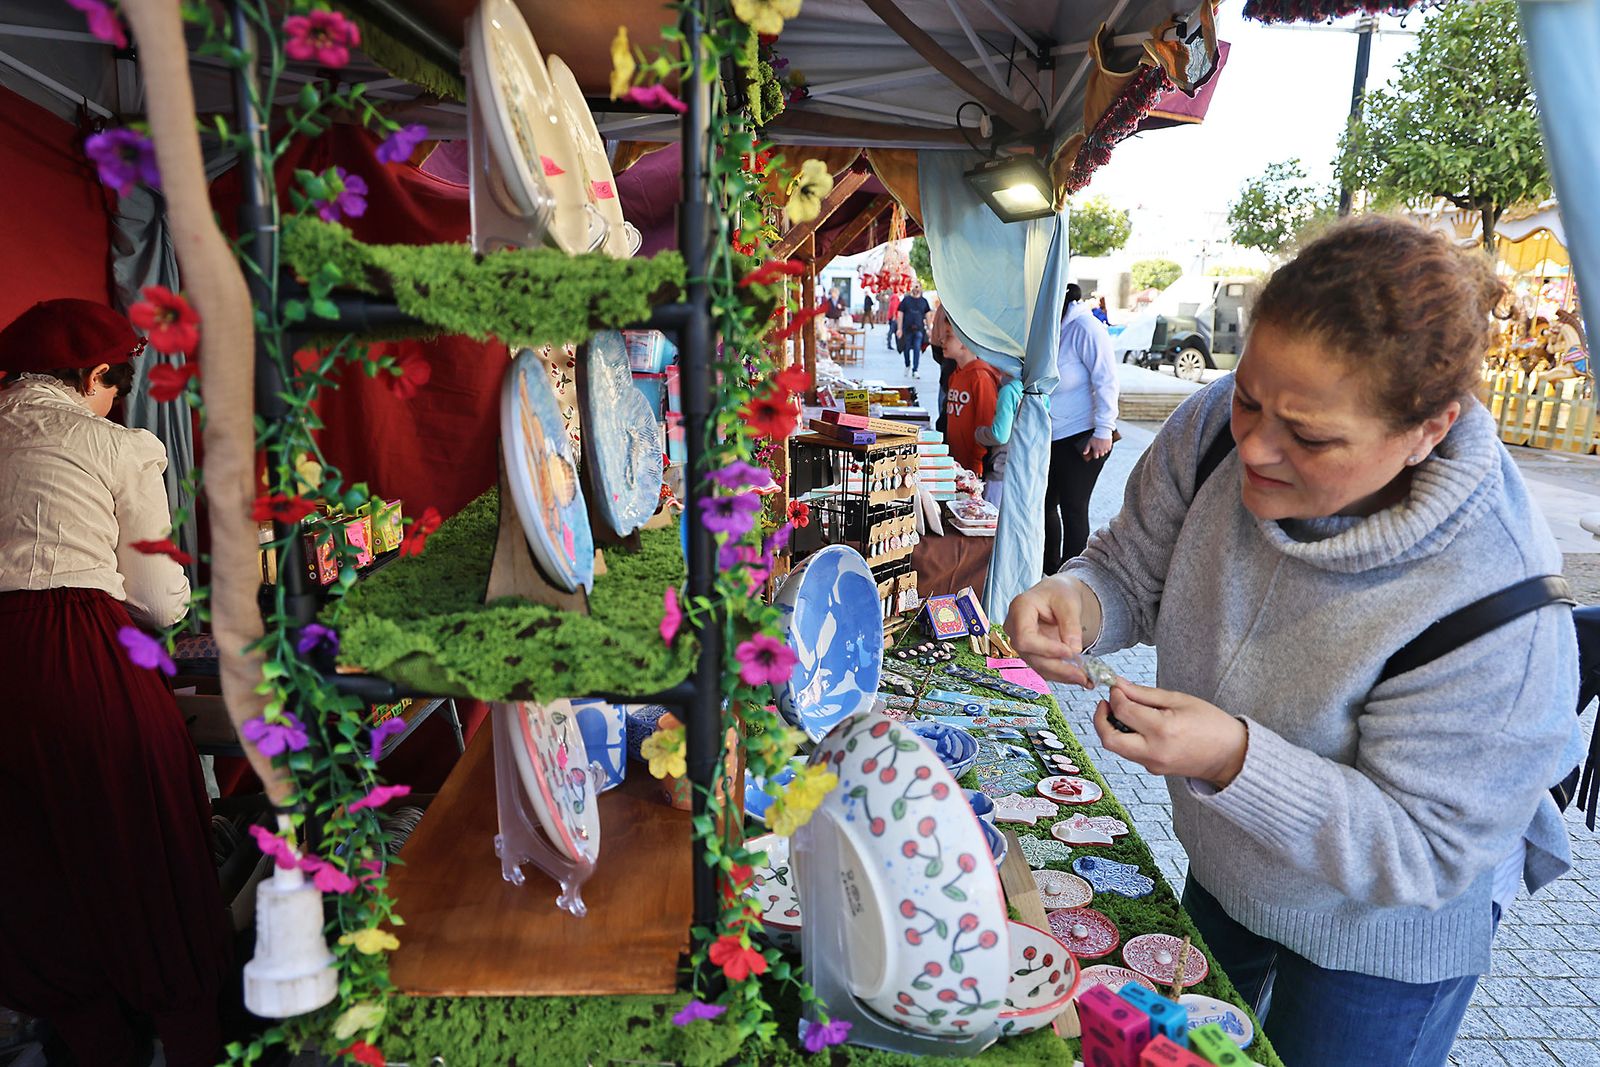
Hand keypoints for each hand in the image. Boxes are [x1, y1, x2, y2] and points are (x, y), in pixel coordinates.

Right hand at [1005, 575, 1096, 686]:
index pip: (1025, 638)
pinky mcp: (1031, 653)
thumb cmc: (1059, 593)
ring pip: (1038, 666)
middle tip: (1083, 675)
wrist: (1056, 596)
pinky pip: (1044, 668)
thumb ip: (1071, 624)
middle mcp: (1014, 628)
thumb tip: (1074, 649)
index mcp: (1019, 609)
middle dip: (1058, 668)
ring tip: (1085, 679)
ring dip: (1062, 675)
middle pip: (1031, 656)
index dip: (1046, 649)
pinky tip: (1078, 677)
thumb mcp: (1069, 602)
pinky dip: (1061, 674)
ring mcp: (1021, 643)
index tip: (1070, 652)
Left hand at [1082, 435, 1113, 460]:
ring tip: (1102, 446)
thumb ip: (1087, 449)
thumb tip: (1084, 453)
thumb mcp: (1089, 442)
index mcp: (1096, 450)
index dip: (1095, 455)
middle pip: (1101, 455)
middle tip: (1098, 448)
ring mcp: (1106, 448)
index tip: (1095, 452)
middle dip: (1100, 452)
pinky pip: (1109, 449)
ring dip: (1104, 450)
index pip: (1096, 457)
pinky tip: (1105, 444)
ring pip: (1105, 452)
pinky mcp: (1109, 446)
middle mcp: (1101, 450)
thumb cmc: (1095, 437)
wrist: (1102, 432)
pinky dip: (1107, 448)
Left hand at [1093, 680, 1248, 787]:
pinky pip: (1130, 753)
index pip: (1123, 711)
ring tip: (1122, 711)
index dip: (1114, 696)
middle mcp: (1153, 751)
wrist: (1231, 756)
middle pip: (1108, 739)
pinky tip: (1136, 725)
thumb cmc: (1211, 724)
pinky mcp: (1153, 770)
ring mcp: (1152, 765)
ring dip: (1111, 728)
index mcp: (1162, 730)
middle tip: (1105, 703)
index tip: (1116, 687)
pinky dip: (1126, 737)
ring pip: (1116, 748)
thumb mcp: (1179, 700)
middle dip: (1099, 719)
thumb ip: (1144, 694)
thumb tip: (1118, 685)